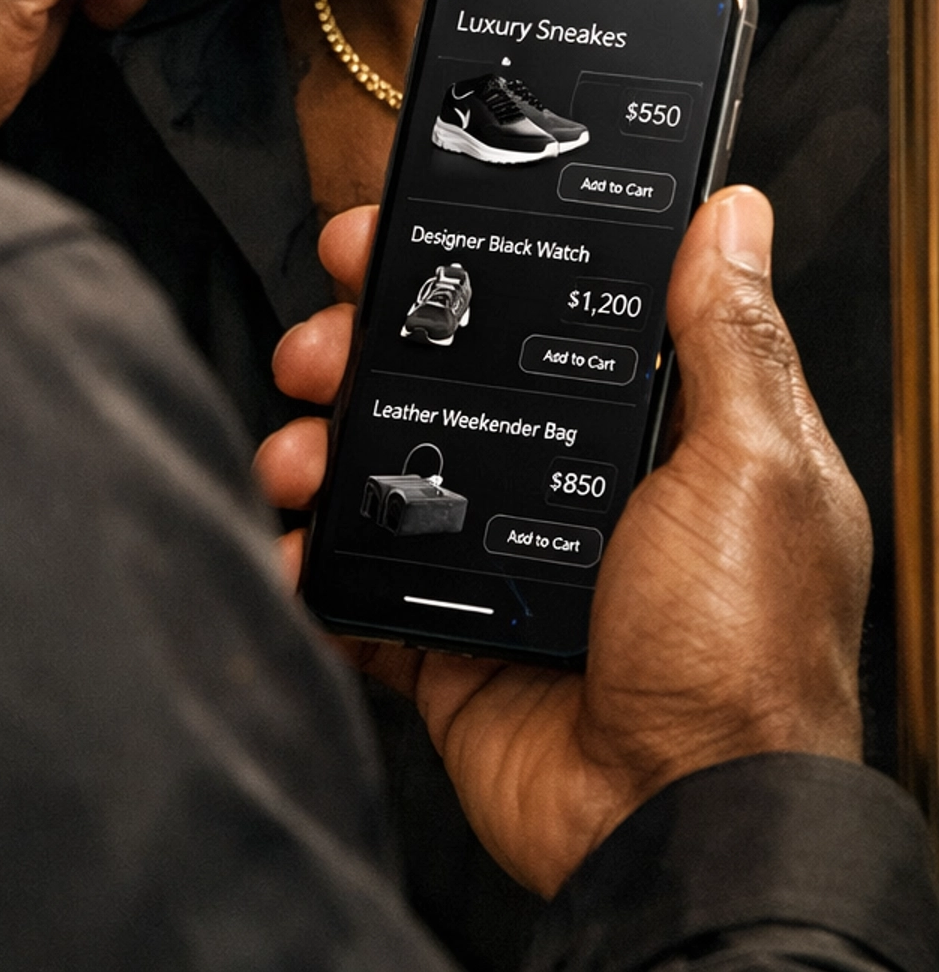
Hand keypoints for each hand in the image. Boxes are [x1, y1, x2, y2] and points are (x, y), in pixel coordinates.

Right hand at [255, 188, 869, 898]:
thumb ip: (729, 337)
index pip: (545, 313)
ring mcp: (502, 563)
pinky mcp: (449, 641)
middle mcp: (571, 488)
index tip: (391, 233)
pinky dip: (308, 562)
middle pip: (443, 381)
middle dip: (362, 347)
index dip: (466, 263)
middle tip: (321, 343)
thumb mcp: (753, 468)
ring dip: (321, 445)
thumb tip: (732, 215)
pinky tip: (290, 541)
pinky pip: (357, 585)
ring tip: (297, 448)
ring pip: (386, 470)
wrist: (680, 827)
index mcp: (655, 435)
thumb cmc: (745, 657)